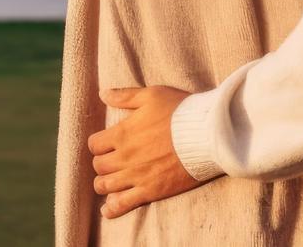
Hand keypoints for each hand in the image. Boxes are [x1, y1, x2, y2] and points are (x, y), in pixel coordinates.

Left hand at [89, 86, 202, 217]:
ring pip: (105, 185)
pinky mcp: (151, 191)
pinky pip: (122, 204)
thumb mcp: (153, 95)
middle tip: (113, 161)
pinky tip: (109, 207)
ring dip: (105, 183)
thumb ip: (125, 96)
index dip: (99, 144)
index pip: (94, 144)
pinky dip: (112, 208)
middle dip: (103, 163)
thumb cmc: (182, 111)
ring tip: (113, 181)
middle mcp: (125, 156)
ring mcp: (136, 176)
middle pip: (99, 166)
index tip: (108, 144)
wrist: (208, 134)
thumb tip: (103, 94)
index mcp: (123, 133)